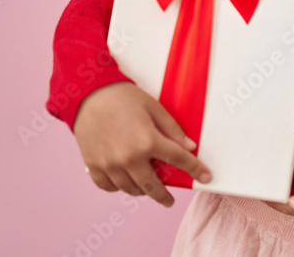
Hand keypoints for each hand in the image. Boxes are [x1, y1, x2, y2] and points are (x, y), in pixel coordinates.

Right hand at [72, 81, 211, 206]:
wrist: (89, 94)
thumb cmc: (123, 97)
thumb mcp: (154, 108)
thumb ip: (173, 130)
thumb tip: (189, 146)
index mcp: (148, 141)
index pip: (179, 160)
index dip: (195, 169)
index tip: (205, 177)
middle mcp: (130, 158)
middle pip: (153, 186)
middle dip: (164, 196)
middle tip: (169, 200)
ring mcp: (110, 165)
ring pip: (131, 189)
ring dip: (142, 191)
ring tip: (147, 187)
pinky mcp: (94, 166)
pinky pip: (108, 187)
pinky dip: (118, 187)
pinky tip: (124, 182)